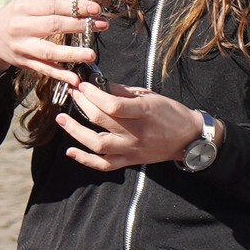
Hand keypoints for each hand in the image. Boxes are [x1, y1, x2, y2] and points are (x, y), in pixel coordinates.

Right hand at [0, 0, 105, 84]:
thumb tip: (83, 8)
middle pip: (54, 26)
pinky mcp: (26, 63)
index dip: (75, 7)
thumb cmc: (15, 16)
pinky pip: (45, 70)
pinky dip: (60, 75)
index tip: (96, 8)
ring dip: (72, 53)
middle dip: (80, 26)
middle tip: (102, 25)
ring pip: (49, 51)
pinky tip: (75, 78)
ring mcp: (23, 48)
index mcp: (23, 8)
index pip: (53, 6)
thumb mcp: (26, 4)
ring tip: (91, 54)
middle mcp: (21, 27)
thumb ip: (50, 5)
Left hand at [55, 82, 208, 171]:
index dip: (93, 94)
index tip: (82, 85)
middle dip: (81, 103)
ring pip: (97, 143)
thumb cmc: (170, 113)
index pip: (111, 104)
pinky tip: (70, 151)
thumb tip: (100, 84)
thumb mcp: (150, 96)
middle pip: (100, 120)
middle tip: (72, 93)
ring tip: (61, 118)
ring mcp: (131, 149)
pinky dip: (85, 160)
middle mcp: (135, 133)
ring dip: (75, 131)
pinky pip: (104, 165)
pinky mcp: (129, 161)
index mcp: (143, 112)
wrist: (188, 138)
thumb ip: (124, 92)